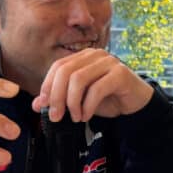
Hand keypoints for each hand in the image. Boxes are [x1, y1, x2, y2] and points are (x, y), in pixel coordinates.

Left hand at [31, 48, 153, 122]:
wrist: (135, 104)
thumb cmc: (107, 98)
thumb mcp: (80, 100)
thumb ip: (60, 99)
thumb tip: (36, 104)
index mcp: (83, 57)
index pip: (58, 66)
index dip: (47, 86)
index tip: (43, 105)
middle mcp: (95, 55)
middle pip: (66, 72)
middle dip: (57, 96)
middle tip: (56, 116)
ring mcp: (109, 62)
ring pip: (79, 79)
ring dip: (72, 102)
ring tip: (74, 117)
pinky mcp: (120, 73)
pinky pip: (97, 89)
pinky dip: (88, 106)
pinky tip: (86, 116)